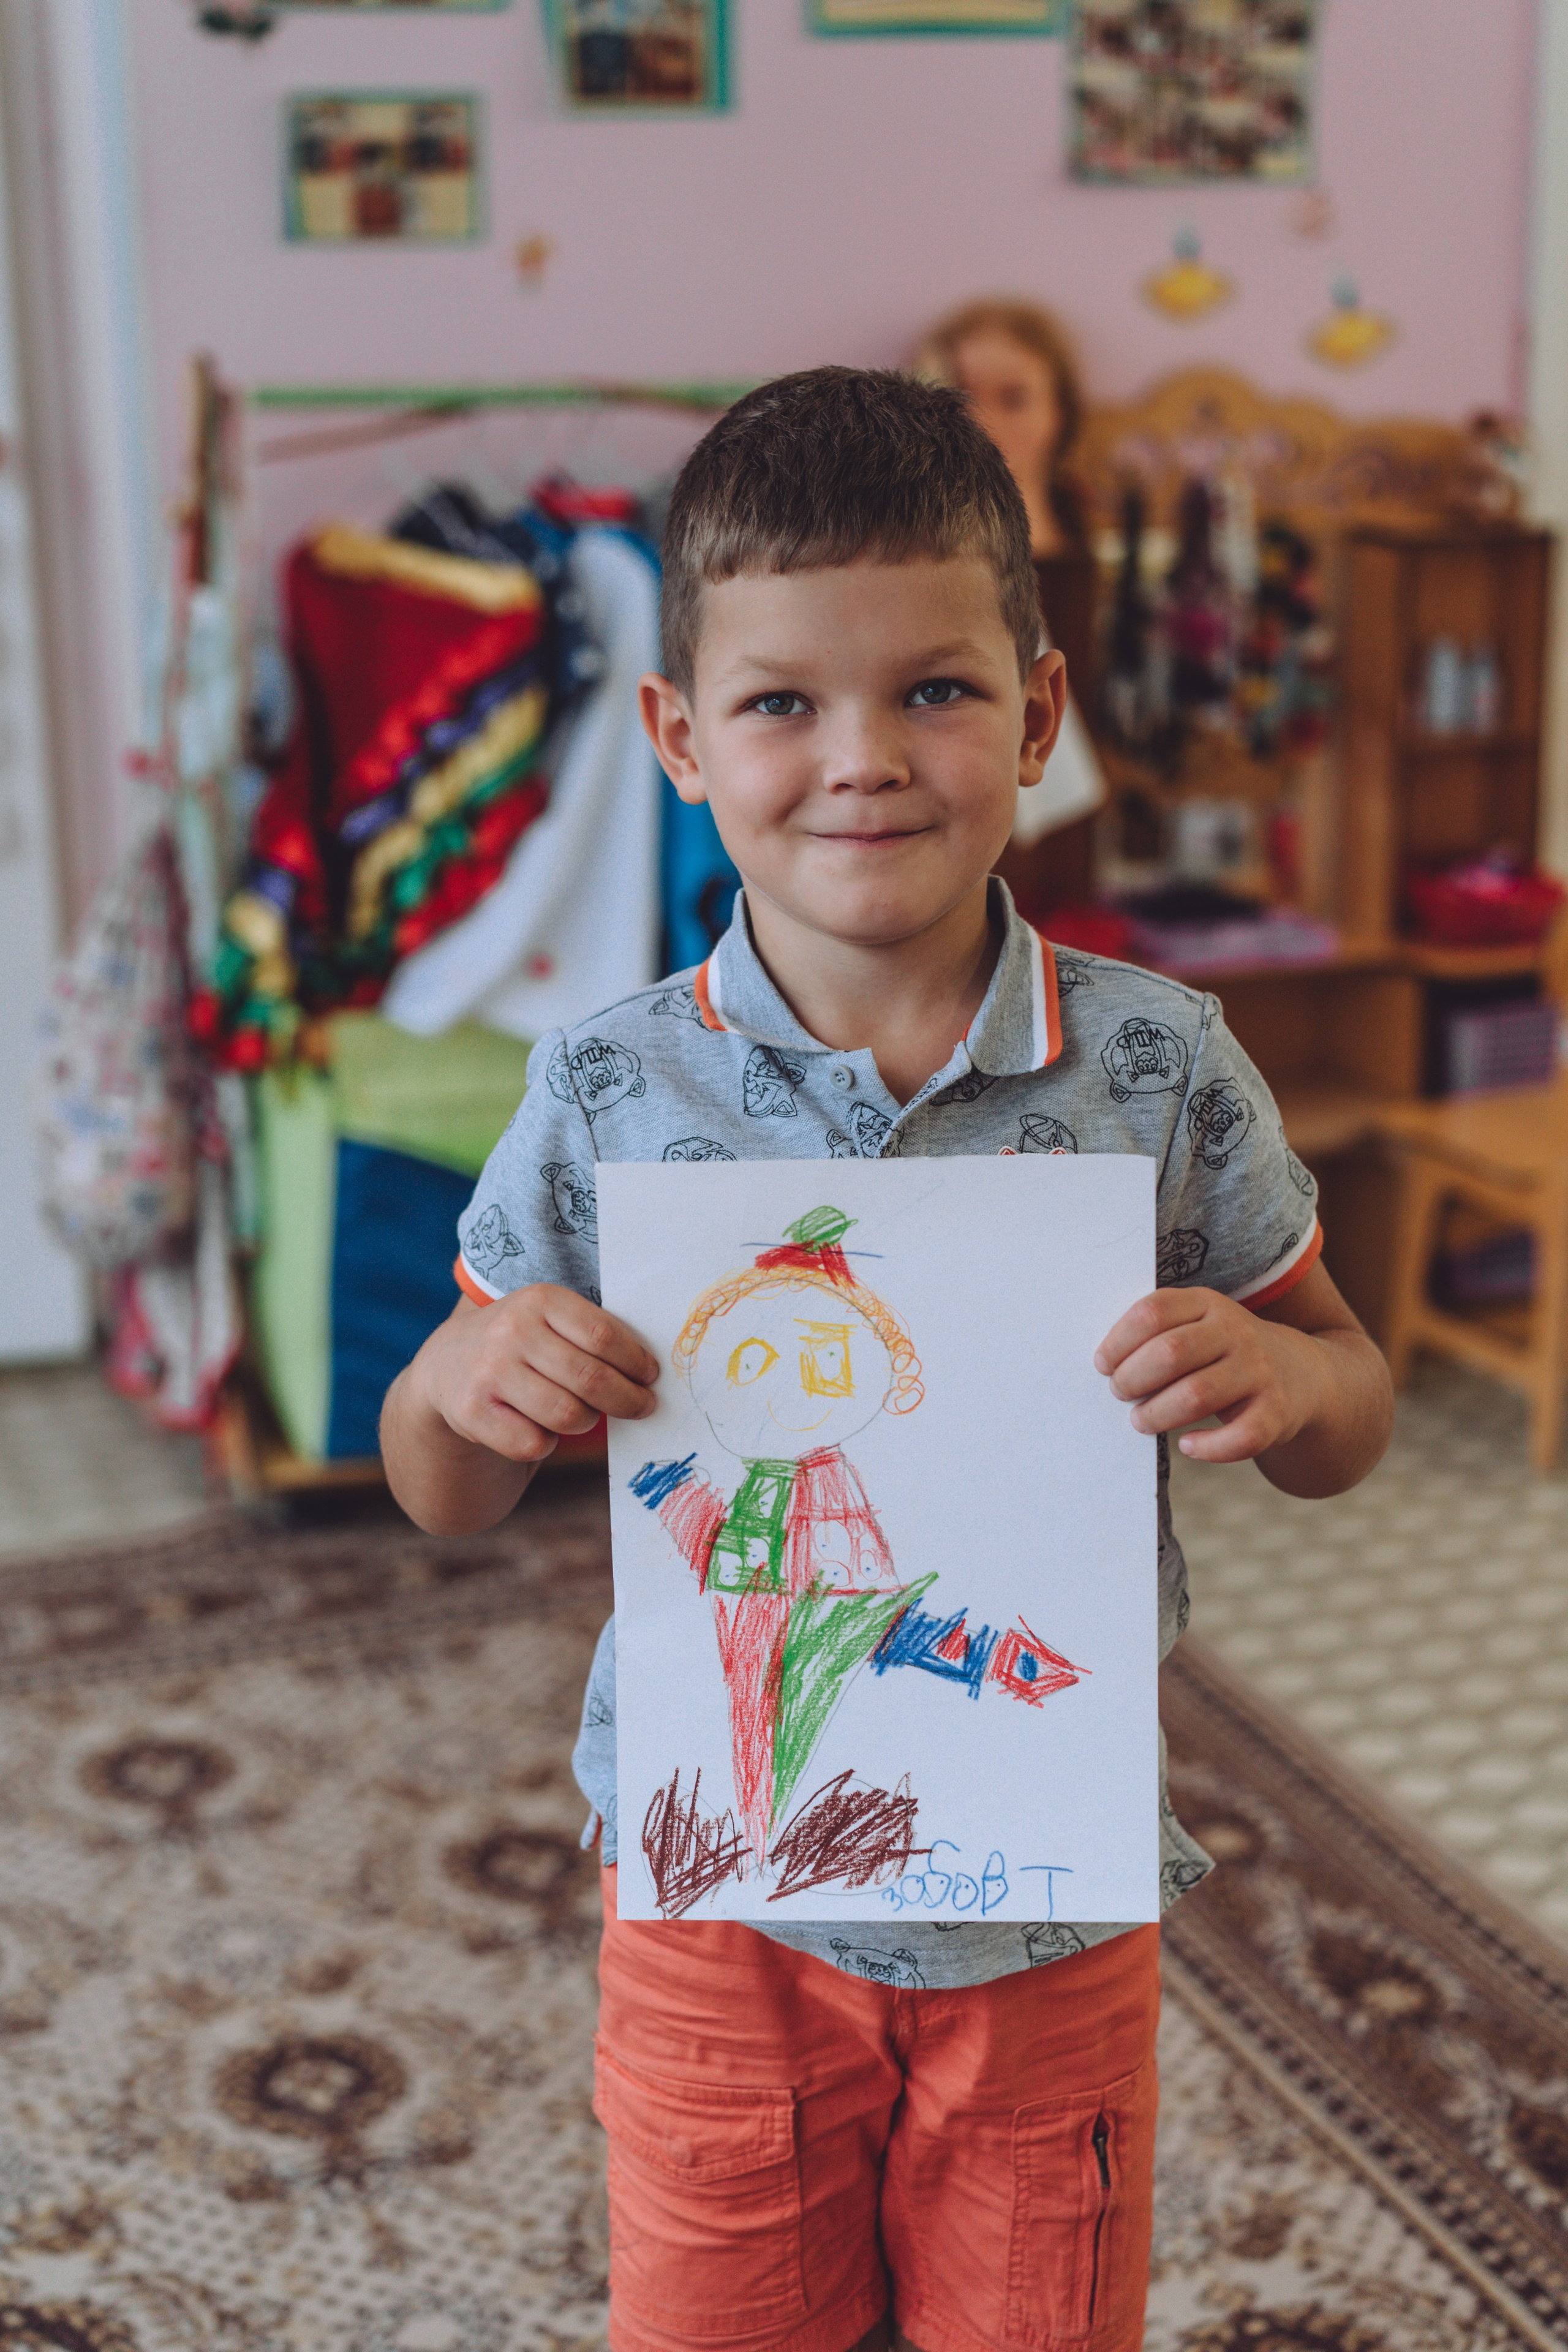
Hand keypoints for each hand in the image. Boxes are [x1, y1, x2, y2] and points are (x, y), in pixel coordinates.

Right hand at [413, 1284, 659, 1464]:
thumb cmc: (522, 1343)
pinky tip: (541, 1426)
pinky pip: (533, 1443)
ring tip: (585, 1414)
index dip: (635, 1363)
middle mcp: (512, 1331)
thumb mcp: (550, 1319)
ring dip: (587, 1421)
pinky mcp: (471, 1411)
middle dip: (627, 1400)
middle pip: (591, 1380)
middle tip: (642, 1407)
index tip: (650, 1377)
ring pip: (567, 1415)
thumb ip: (593, 1335)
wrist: (447, 1365)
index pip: (604, 1337)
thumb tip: (648, 1374)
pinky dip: (546, 1443)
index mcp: (540, 1300)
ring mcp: (489, 1372)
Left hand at [1093, 1286, 1328, 1465]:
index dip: (1118, 1341)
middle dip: (1132, 1379)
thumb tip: (1104, 1366)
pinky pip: (1238, 1437)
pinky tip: (1188, 1445)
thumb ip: (1160, 1333)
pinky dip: (1206, 1447)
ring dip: (1157, 1414)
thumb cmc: (1228, 1353)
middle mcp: (1237, 1332)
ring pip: (1196, 1395)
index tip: (1103, 1364)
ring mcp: (1259, 1372)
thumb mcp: (1201, 1325)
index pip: (1152, 1312)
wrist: (1305, 1374)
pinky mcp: (1277, 1413)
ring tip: (1141, 1420)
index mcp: (1209, 1304)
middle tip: (1120, 1393)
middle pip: (1170, 1353)